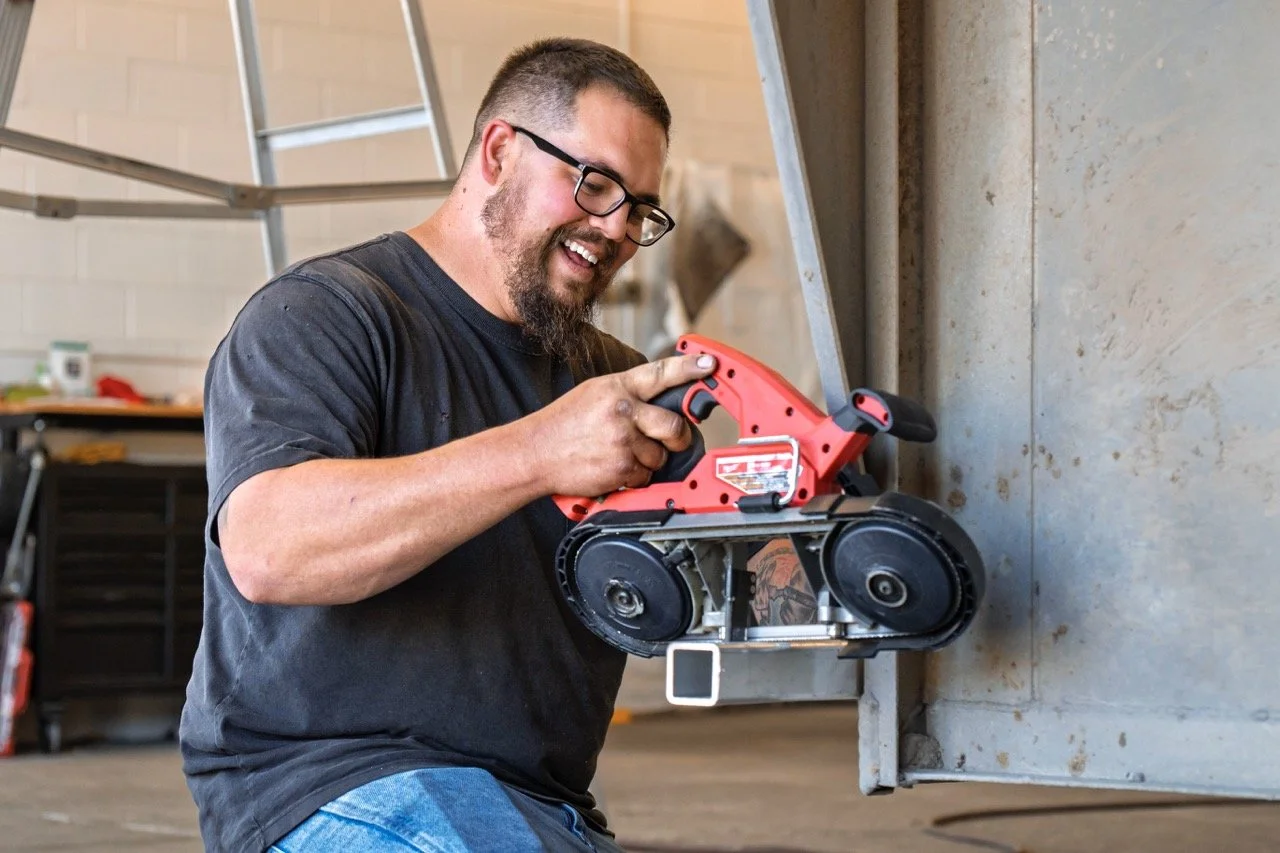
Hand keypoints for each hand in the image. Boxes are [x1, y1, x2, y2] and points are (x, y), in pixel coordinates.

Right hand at [530, 353, 716, 496]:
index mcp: (617, 388)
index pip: (660, 373)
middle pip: (673, 426)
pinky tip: (614, 468)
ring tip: (621, 454)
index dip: (689, 368)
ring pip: (659, 456)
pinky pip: (645, 477)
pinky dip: (634, 477)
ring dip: (648, 460)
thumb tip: (660, 400)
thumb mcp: (594, 394)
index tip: (709, 364)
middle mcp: (623, 412)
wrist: (535, 453)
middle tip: (672, 441)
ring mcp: (622, 441)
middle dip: (678, 438)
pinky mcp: (620, 468)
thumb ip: (628, 394)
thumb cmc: (564, 424)